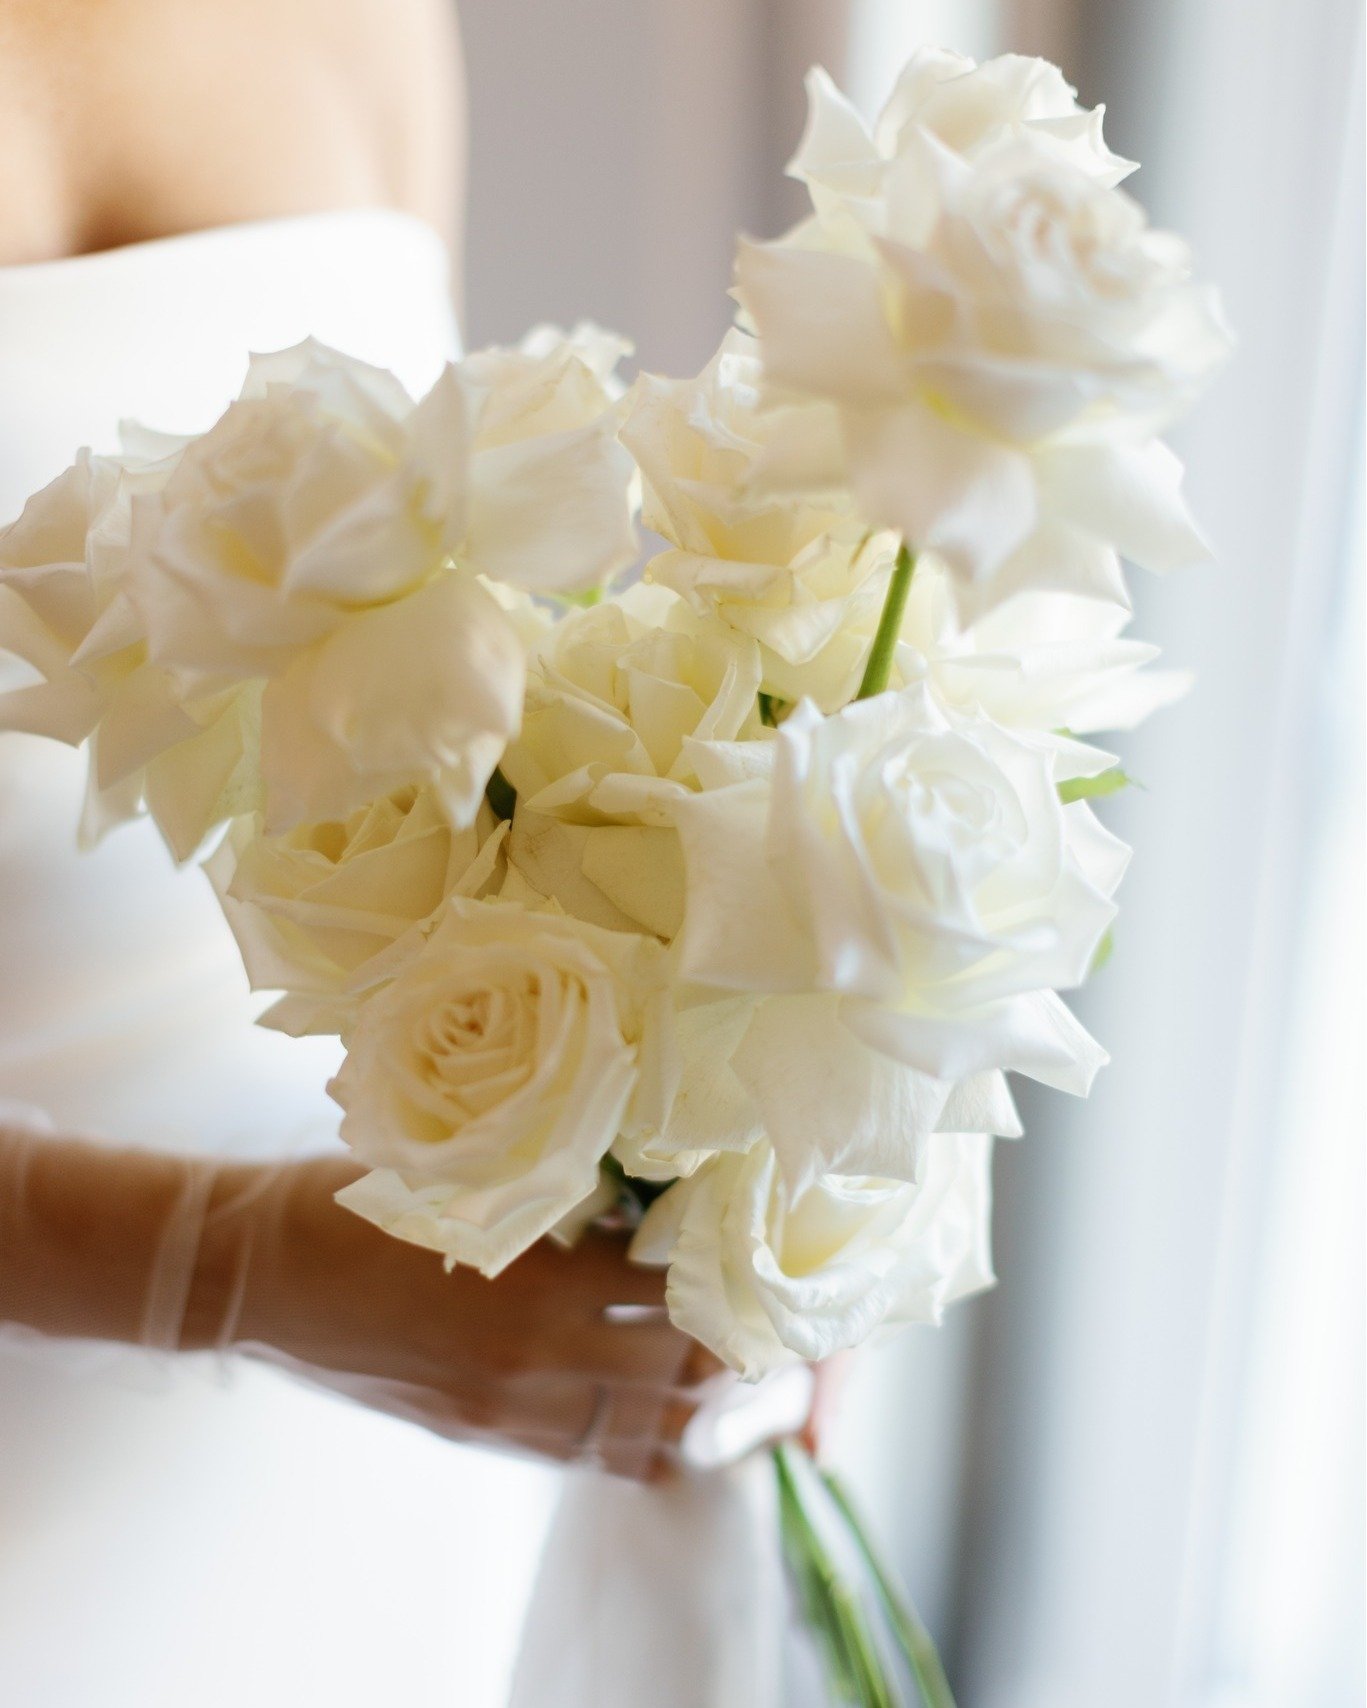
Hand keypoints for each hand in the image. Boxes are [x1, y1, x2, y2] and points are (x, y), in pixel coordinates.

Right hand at [194, 1155, 727, 1479]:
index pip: (665, 1294)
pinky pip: (585, 1456)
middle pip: (669, 1371)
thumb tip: (634, 1186)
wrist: (257, 1272)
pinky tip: (659, 1426)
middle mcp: (532, 1360)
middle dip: (718, 1344)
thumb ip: (548, 1189)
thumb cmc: (353, 1201)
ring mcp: (505, 1409)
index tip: (736, 1248)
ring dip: (686, 1404)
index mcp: (533, 1283)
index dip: (711, 1274)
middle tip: (745, 1310)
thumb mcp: (460, 1174)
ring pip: (637, 1430)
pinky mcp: (479, 1434)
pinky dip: (634, 1444)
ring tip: (717, 1371)